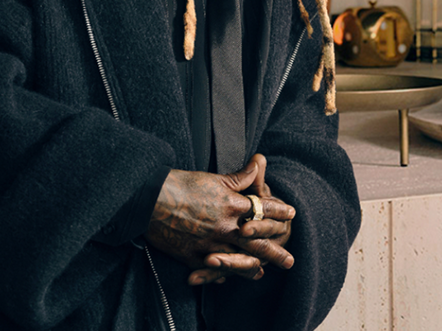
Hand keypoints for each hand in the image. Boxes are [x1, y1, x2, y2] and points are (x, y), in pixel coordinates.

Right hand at [145, 155, 294, 285]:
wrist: (150, 199)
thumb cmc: (182, 184)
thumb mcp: (215, 178)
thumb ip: (240, 177)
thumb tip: (259, 162)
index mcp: (231, 204)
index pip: (262, 209)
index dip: (278, 212)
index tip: (292, 215)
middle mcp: (224, 226)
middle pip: (256, 241)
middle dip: (274, 251)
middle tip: (290, 261)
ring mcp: (209, 243)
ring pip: (236, 259)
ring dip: (250, 268)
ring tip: (261, 274)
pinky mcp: (191, 254)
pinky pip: (210, 268)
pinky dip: (219, 273)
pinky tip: (227, 279)